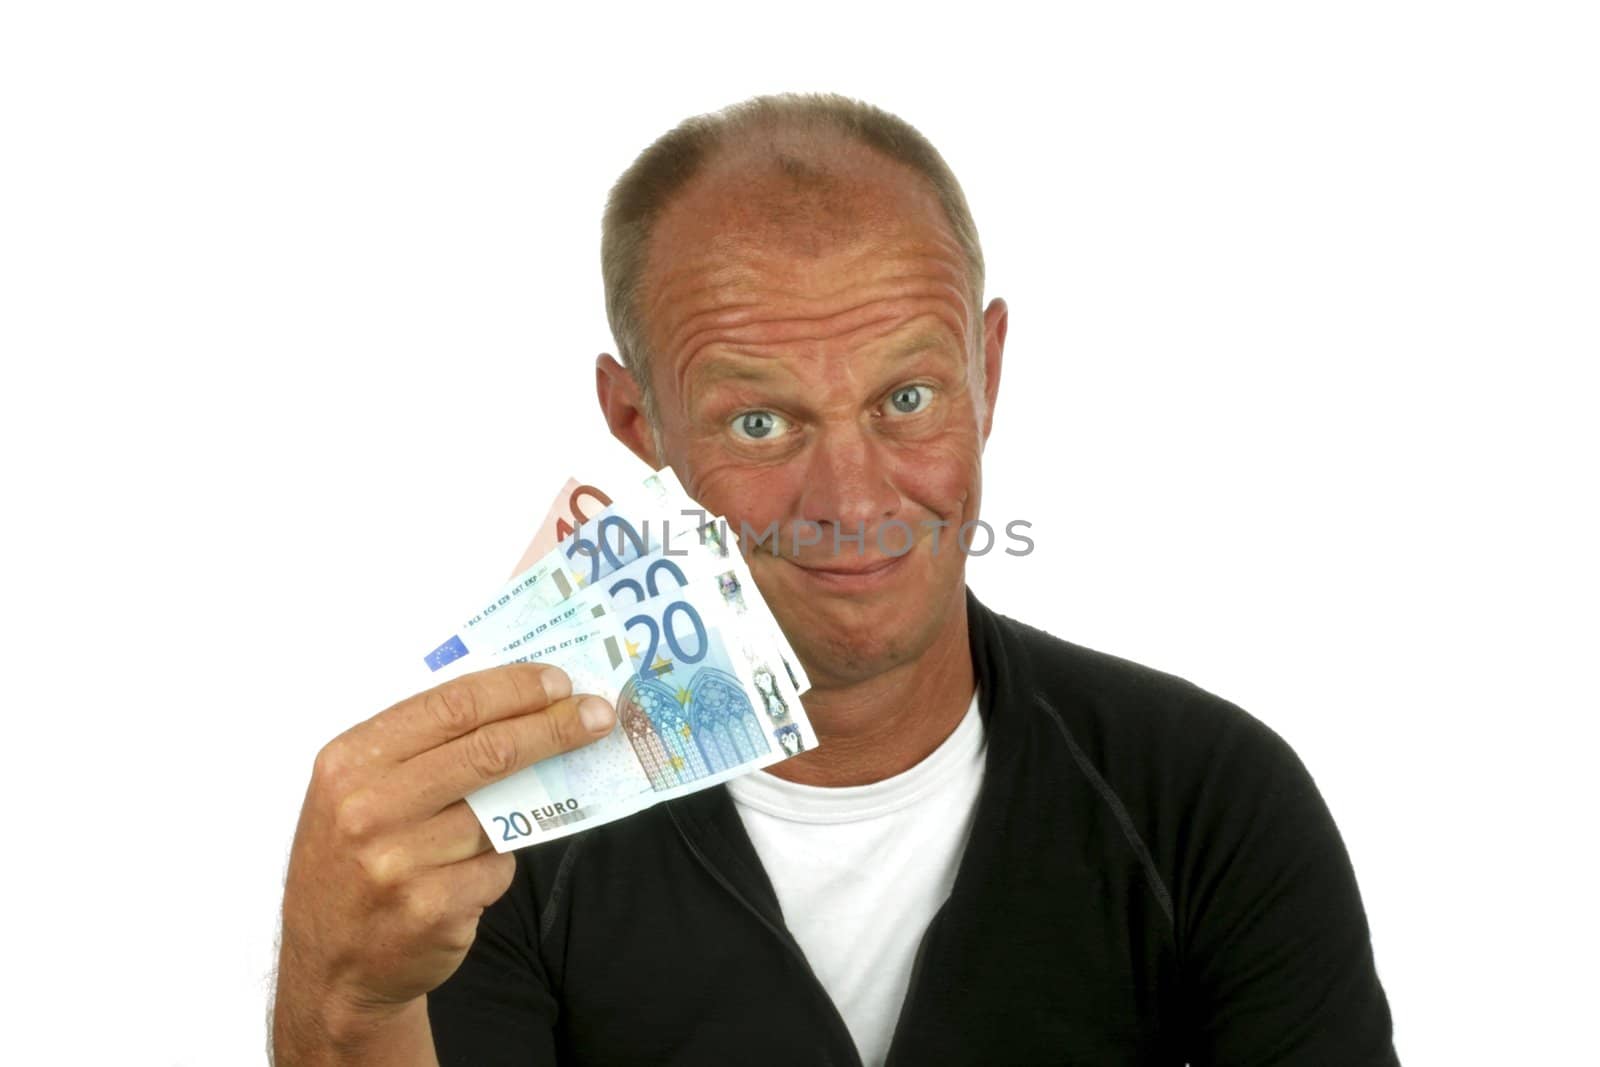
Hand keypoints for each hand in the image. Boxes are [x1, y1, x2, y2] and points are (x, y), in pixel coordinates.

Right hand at [271, 663, 614, 1057]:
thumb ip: (422, 749)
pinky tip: (469, 877)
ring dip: (520, 810)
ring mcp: (401, 862)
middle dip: (555, 727)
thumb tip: (518, 704)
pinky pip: (499, 867)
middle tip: (599, 715)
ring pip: (501, 813)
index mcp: (350, 762)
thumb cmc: (352, 861)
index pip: (451, 706)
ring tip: (514, 813)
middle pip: (489, 750)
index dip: (516, 690)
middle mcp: (369, 808)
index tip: (561, 683)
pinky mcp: (433, 909)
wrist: (331, 968)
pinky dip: (498, 864)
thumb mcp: (360, 791)